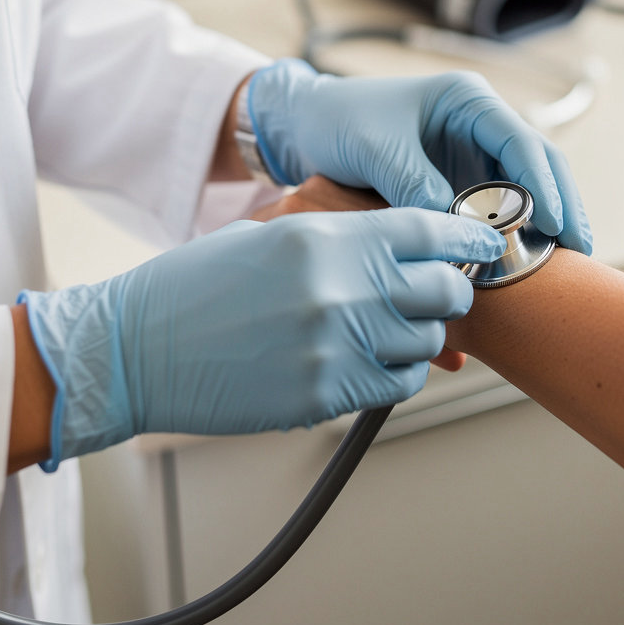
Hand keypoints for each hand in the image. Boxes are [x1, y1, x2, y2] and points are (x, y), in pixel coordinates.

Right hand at [20, 208, 503, 467]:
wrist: (134, 349)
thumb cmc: (197, 286)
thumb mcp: (272, 233)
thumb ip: (345, 237)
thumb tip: (408, 246)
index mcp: (323, 236)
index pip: (427, 227)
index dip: (468, 233)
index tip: (488, 241)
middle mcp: (338, 289)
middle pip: (444, 288)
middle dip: (450, 289)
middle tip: (436, 291)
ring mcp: (334, 347)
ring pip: (427, 341)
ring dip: (420, 334)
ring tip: (386, 328)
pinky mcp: (324, 397)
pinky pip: (397, 384)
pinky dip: (396, 373)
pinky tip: (366, 360)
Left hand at [248, 59, 591, 252]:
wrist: (306, 127)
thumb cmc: (339, 121)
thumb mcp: (376, 148)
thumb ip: (416, 183)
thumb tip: (456, 228)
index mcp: (465, 101)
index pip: (520, 140)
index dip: (544, 183)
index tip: (556, 222)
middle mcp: (477, 125)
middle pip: (536, 164)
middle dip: (562, 204)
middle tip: (580, 248)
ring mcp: (470, 154)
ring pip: (523, 189)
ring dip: (543, 221)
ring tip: (563, 261)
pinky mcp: (458, 181)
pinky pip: (495, 207)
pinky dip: (510, 231)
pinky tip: (523, 258)